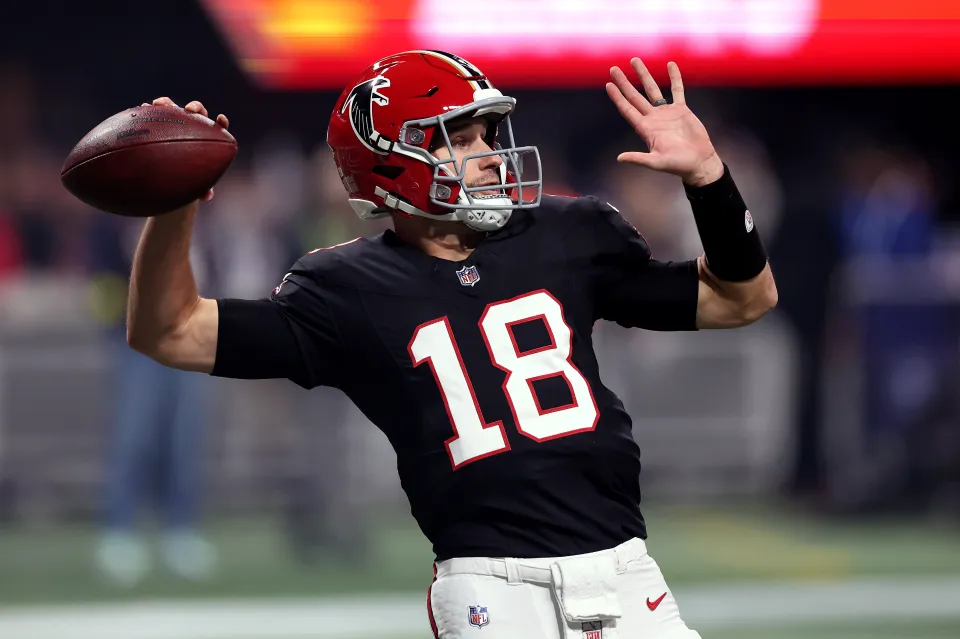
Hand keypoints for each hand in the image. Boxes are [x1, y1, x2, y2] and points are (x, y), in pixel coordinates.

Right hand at [142, 97, 230, 201]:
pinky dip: (148, 111)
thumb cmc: (187, 181)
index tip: (221, 118)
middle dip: (195, 107)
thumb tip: (207, 196)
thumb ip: (203, 190)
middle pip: (197, 112)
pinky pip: (152, 115)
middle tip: (190, 110)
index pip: (217, 127)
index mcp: (206, 139)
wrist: (169, 177)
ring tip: (159, 103)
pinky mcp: (157, 124)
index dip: (220, 122)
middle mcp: (192, 128)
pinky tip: (140, 108)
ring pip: (173, 109)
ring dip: (167, 103)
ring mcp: (174, 124)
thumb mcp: (195, 187)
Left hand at [606, 59, 722, 187]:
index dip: (617, 98)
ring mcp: (666, 113)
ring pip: (652, 89)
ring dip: (643, 75)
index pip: (627, 109)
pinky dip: (675, 77)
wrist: (698, 162)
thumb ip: (638, 159)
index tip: (608, 84)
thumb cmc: (677, 165)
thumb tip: (619, 158)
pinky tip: (670, 64)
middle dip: (624, 82)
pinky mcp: (681, 110)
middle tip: (613, 69)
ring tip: (634, 61)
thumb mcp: (656, 162)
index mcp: (645, 129)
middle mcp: (653, 118)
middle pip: (634, 96)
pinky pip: (677, 90)